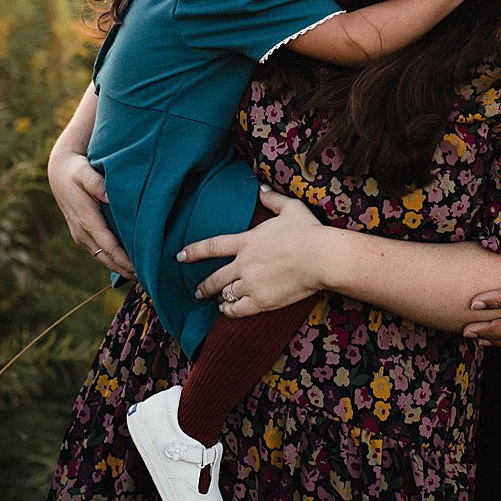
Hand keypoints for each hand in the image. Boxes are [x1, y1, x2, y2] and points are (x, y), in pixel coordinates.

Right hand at [48, 149, 134, 278]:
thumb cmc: (75, 171)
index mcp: (86, 221)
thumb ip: (98, 185)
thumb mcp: (86, 173)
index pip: (109, 247)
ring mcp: (80, 235)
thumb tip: (112, 197)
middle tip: (146, 279)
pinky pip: (98, 251)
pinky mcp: (81, 234)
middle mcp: (82, 232)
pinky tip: (125, 263)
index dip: (124, 261)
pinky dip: (111, 260)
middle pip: (106, 258)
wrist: (58, 172)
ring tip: (139, 275)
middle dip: (125, 270)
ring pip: (102, 257)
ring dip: (119, 267)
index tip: (141, 269)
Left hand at [179, 188, 332, 316]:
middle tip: (197, 291)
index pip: (212, 246)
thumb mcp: (290, 208)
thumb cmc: (308, 231)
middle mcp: (243, 264)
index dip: (193, 252)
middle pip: (214, 278)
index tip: (180, 256)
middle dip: (203, 286)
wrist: (321, 257)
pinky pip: (237, 309)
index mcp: (246, 241)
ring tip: (215, 301)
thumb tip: (262, 188)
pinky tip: (226, 311)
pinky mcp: (262, 301)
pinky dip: (229, 311)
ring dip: (218, 298)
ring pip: (225, 294)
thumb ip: (273, 199)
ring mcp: (251, 284)